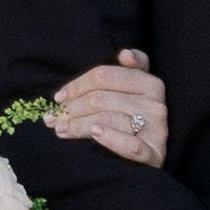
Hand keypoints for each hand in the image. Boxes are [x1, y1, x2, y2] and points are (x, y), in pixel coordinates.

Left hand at [50, 48, 168, 167]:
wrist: (151, 155)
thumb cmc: (134, 118)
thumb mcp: (134, 90)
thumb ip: (128, 69)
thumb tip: (124, 54)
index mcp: (150, 83)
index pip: (103, 76)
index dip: (76, 86)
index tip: (59, 98)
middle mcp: (156, 104)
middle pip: (100, 98)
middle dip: (72, 108)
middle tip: (53, 118)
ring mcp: (157, 130)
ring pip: (107, 119)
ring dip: (78, 125)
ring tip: (61, 129)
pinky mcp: (155, 154)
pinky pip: (131, 145)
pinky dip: (110, 138)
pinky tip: (95, 133)